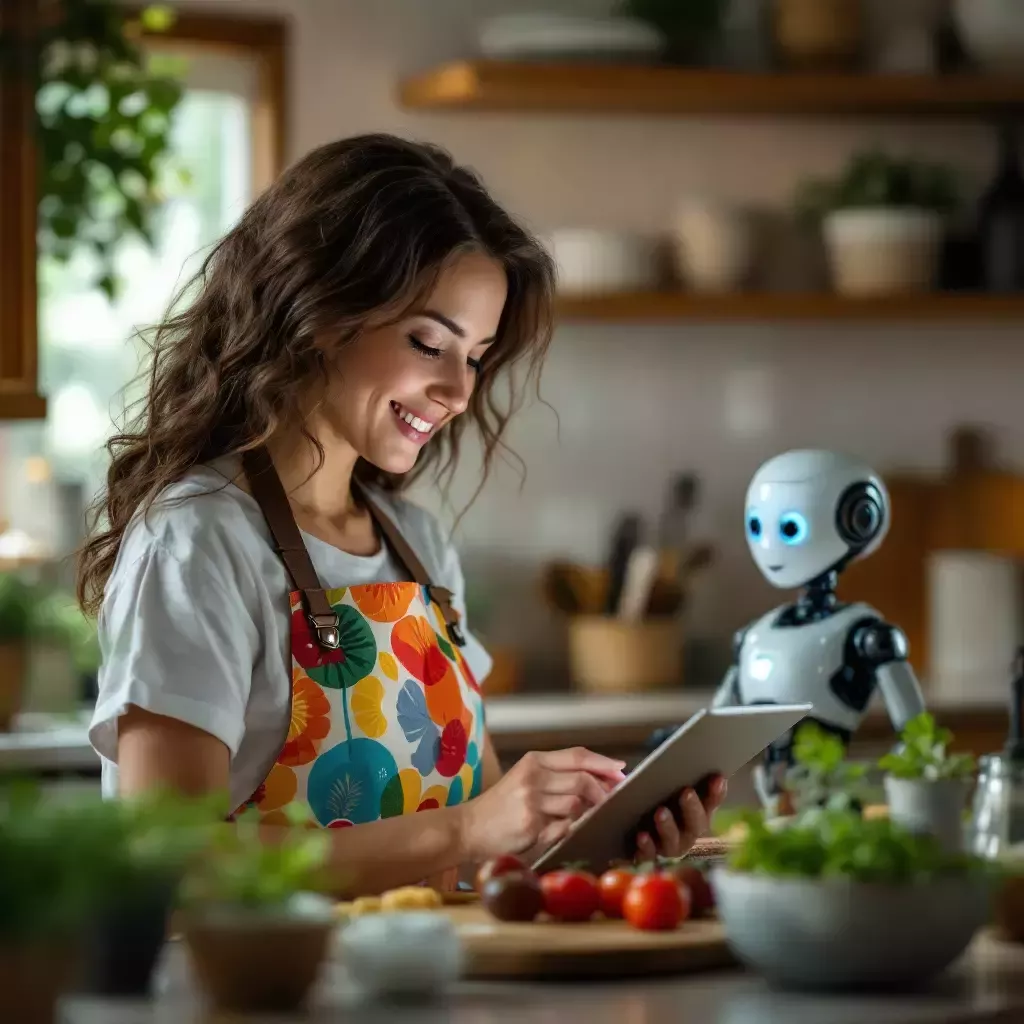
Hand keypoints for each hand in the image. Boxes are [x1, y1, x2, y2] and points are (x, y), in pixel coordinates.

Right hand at [457, 747, 625, 860]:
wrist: (468, 828)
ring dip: (583, 814)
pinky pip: (564, 827)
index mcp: (533, 761)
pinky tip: (555, 832)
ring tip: (575, 819)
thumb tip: (601, 779)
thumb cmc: (501, 806)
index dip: (603, 762)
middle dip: (602, 792)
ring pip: (576, 804)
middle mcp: (533, 776)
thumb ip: (557, 777)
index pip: (578, 756)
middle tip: (609, 802)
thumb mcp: (525, 780)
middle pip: (583, 780)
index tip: (621, 769)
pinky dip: (567, 830)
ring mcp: (532, 800)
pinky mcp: (531, 824)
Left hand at [634, 775, 726, 861]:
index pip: (712, 803)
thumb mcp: (661, 783)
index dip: (717, 792)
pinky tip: (641, 835)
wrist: (625, 823)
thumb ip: (673, 773)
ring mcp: (668, 847)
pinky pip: (648, 855)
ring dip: (668, 827)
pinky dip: (646, 846)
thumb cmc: (650, 797)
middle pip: (697, 825)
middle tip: (686, 792)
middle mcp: (687, 833)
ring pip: (673, 842)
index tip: (717, 777)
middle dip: (692, 809)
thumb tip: (683, 756)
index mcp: (697, 813)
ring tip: (661, 812)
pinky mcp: (647, 856)